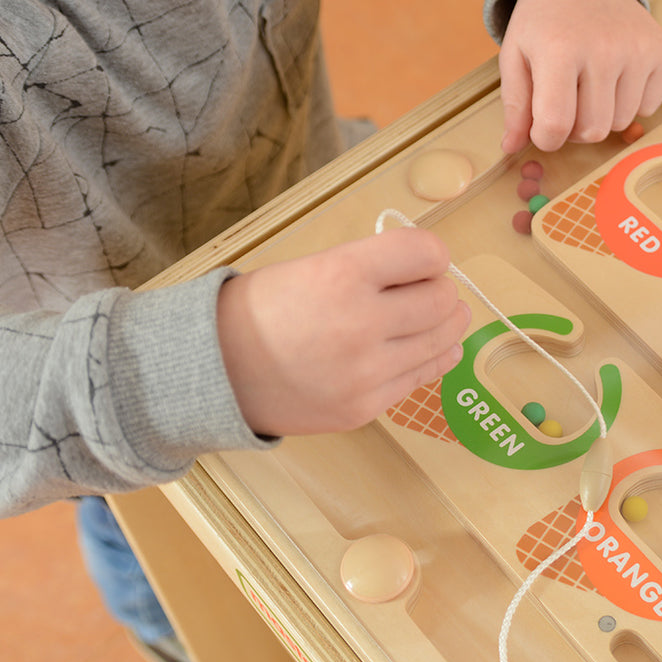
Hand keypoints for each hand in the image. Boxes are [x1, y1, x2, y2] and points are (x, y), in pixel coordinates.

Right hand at [216, 229, 470, 435]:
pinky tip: (431, 349)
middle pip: (443, 299)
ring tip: (439, 317)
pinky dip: (433, 358)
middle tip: (427, 290)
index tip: (425, 261)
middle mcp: (360, 323)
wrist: (215, 370)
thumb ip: (371, 267)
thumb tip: (427, 271)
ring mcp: (365, 372)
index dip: (432, 255)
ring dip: (446, 324)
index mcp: (343, 274)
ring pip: (442, 341)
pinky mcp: (364, 407)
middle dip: (441, 290)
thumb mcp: (313, 266)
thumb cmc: (261, 310)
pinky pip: (421, 378)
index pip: (426, 254)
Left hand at [498, 0, 661, 153]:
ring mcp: (638, 50)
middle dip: (574, 130)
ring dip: (602, 116)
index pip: (555, 125)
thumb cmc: (543, 23)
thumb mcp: (515, 56)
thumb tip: (511, 147)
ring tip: (589, 87)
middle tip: (566, 103)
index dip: (545, 138)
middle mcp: (604, 49)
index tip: (542, 128)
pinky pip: (648, 107)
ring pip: (622, 123)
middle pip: (593, 131)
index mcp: (559, 50)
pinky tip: (615, 78)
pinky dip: (630, 103)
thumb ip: (514, 105)